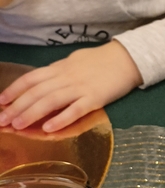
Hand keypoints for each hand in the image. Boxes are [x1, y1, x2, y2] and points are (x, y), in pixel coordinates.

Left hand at [0, 42, 141, 132]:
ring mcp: (80, 88)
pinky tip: (48, 128)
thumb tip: (43, 81)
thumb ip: (59, 72)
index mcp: (60, 68)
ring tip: (17, 126)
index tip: (1, 102)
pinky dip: (60, 119)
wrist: (129, 58)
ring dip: (31, 114)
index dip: (14, 90)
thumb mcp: (75, 61)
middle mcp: (66, 77)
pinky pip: (75, 110)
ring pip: (51, 101)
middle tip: (2, 121)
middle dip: (17, 107)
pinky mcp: (95, 98)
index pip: (31, 78)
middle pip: (37, 92)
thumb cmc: (102, 60)